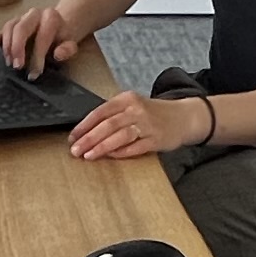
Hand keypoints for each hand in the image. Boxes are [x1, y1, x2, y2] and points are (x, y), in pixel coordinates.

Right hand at [0, 3, 84, 77]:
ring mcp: (20, 18)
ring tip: (8, 63)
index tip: (35, 73)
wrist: (59, 27)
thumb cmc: (63, 38)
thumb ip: (67, 49)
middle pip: (21, 28)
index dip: (38, 56)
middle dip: (17, 48)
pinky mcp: (11, 26)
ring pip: (8, 28)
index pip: (41, 36)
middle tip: (17, 67)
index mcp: (50, 17)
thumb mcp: (70, 44)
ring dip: (6, 47)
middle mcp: (34, 14)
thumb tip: (58, 54)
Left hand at [67, 90, 195, 162]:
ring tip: (88, 156)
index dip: (84, 126)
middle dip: (89, 139)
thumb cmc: (153, 113)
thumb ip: (112, 116)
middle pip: (108, 125)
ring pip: (120, 136)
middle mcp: (137, 109)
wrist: (183, 117)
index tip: (72, 138)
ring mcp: (148, 124)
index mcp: (127, 99)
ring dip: (102, 147)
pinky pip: (136, 147)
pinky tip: (110, 157)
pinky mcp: (156, 139)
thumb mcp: (132, 106)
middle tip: (75, 150)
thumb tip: (86, 132)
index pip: (100, 112)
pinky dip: (122, 152)